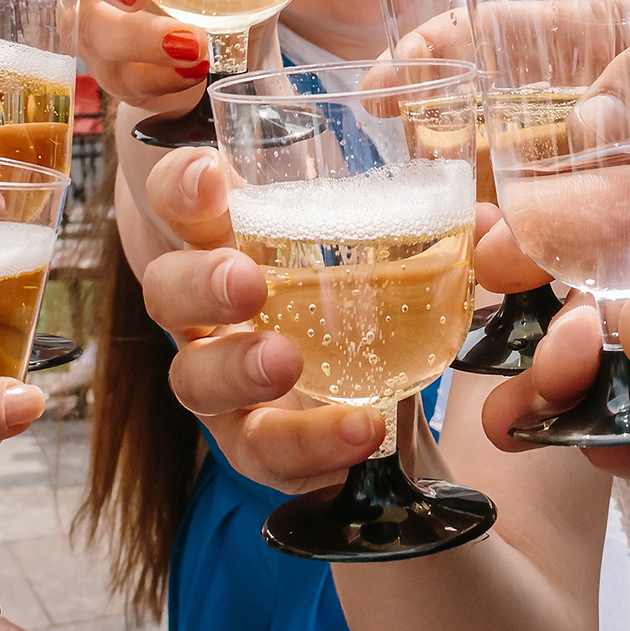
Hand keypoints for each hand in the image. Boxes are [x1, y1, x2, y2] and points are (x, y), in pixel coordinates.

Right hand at [135, 147, 389, 492]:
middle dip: (198, 283)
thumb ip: (417, 190)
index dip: (180, 187)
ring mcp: (226, 383)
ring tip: (285, 361)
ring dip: (236, 367)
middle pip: (165, 292)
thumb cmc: (372, 282)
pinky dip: (309, 443)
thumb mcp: (389, 226)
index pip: (177, 201)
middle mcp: (210, 311)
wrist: (394, 381)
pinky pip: (267, 454)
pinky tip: (358, 428)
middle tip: (246, 280)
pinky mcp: (261, 445)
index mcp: (226, 239)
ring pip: (194, 381)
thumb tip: (464, 181)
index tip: (213, 176)